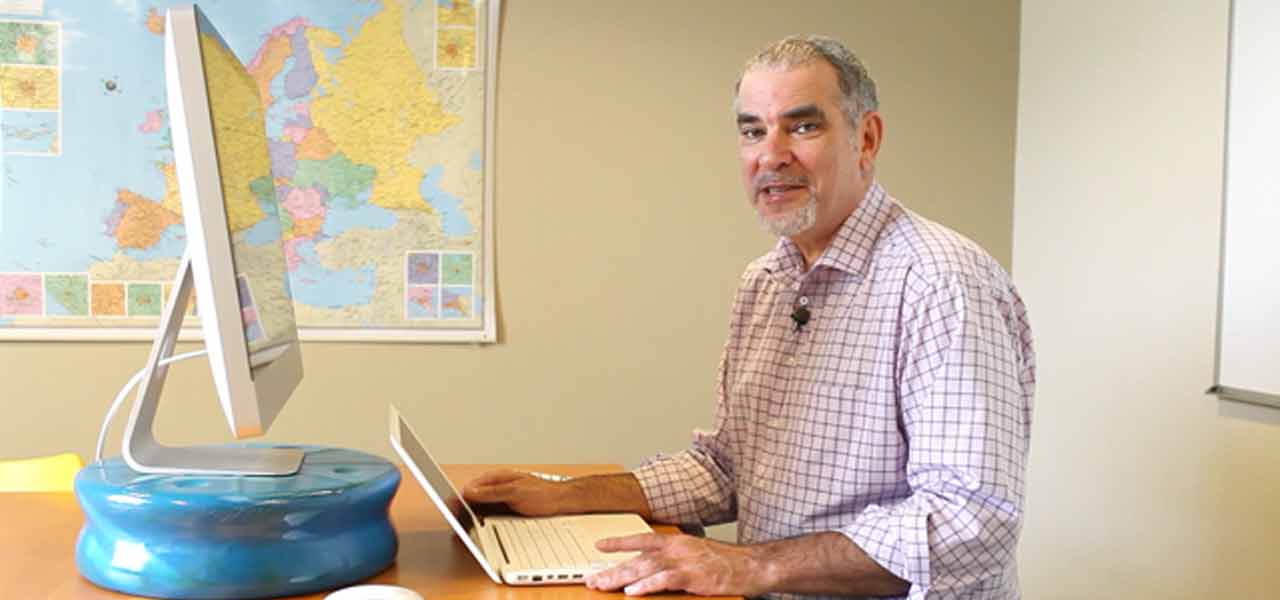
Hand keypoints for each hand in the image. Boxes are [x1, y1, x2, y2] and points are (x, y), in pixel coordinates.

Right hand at [461, 469, 568, 516]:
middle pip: (474, 498)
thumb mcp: (516, 492)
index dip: (460, 497)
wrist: (561, 503)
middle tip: (457, 520)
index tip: (452, 507)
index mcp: (498, 478)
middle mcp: (497, 487)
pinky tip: (480, 527)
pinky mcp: (506, 510)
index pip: (472, 487)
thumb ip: (493, 491)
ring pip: (480, 508)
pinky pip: (489, 515)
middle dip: (464, 508)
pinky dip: (483, 521)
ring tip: (465, 525)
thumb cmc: (543, 494)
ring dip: (473, 515)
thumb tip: (471, 491)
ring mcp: (501, 498)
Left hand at [585, 533, 769, 596]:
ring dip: (622, 578)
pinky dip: (647, 586)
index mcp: (677, 542)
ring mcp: (685, 562)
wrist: (751, 565)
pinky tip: (632, 593)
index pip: (642, 539)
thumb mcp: (696, 555)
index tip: (599, 545)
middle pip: (637, 558)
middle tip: (592, 579)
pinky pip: (664, 581)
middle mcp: (677, 548)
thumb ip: (674, 560)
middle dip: (613, 569)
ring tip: (602, 586)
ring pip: (645, 568)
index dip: (619, 542)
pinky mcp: (693, 576)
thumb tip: (652, 570)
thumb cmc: (726, 563)